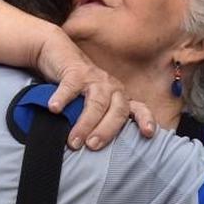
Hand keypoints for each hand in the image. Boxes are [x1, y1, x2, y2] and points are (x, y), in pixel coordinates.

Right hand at [35, 27, 155, 149]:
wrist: (58, 54)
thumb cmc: (76, 87)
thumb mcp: (91, 104)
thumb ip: (97, 121)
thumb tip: (93, 150)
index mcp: (118, 97)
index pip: (138, 109)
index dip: (145, 120)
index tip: (148, 133)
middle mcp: (111, 87)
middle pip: (116, 111)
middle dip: (106, 131)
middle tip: (91, 146)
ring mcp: (94, 79)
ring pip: (96, 103)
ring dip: (85, 123)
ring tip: (73, 141)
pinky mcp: (75, 71)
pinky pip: (70, 87)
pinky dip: (62, 99)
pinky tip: (54, 109)